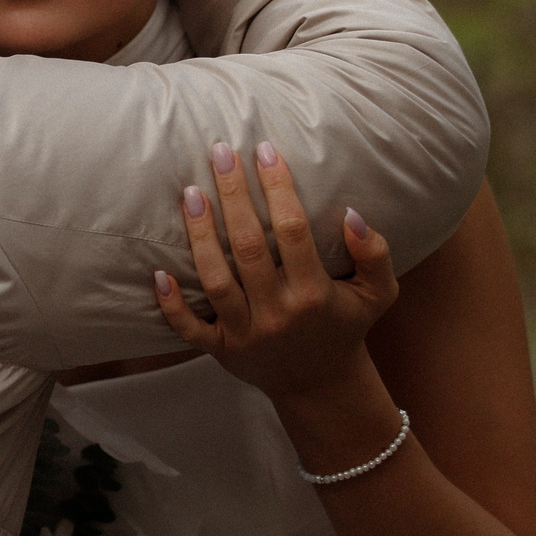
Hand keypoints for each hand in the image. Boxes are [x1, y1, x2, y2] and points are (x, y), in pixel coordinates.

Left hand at [150, 140, 396, 401]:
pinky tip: (158, 271)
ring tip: (190, 193)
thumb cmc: (345, 326)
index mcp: (314, 293)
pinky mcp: (221, 350)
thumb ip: (375, 253)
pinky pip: (189, 329)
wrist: (320, 385)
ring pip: (215, 280)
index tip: (265, 150)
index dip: (278, 187)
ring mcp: (246, 333)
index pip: (293, 230)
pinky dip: (171, 304)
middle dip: (233, 195)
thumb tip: (352, 214)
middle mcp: (278, 312)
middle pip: (248, 247)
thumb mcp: (378, 294)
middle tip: (219, 152)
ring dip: (200, 236)